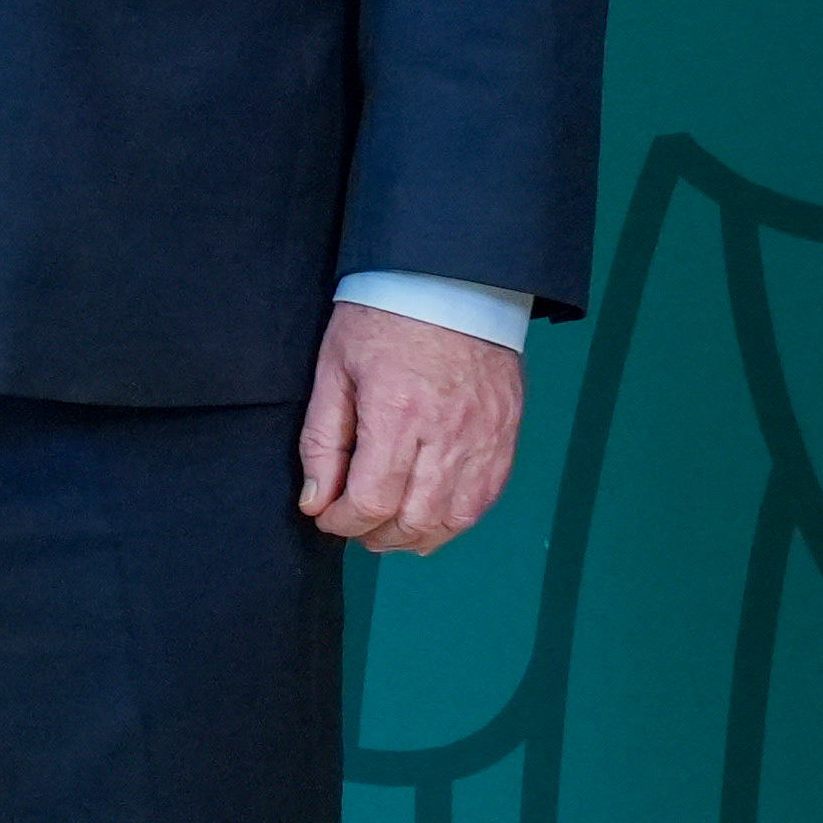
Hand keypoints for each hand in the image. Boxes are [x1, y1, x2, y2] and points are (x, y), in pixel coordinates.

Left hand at [299, 300, 527, 552]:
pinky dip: (453, 519)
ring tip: (388, 528)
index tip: (326, 518)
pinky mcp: (506, 442)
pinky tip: (427, 512)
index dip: (344, 522)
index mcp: (398, 415)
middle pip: (415, 520)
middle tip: (353, 527)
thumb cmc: (383, 320)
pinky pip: (484, 502)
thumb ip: (322, 440)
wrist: (452, 286)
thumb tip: (316, 501)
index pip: (372, 499)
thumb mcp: (334, 369)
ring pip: (453, 520)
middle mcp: (448, 436)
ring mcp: (484, 442)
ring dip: (416, 536)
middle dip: (376, 535)